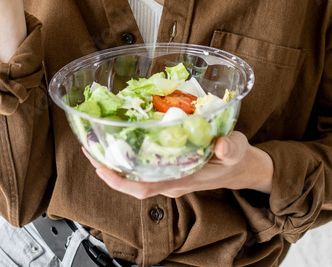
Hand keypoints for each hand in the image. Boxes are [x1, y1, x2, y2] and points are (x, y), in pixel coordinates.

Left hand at [82, 132, 272, 198]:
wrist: (241, 168)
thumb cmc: (237, 158)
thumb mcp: (237, 150)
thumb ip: (231, 148)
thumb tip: (223, 145)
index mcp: (182, 179)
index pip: (144, 187)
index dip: (120, 181)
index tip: (101, 167)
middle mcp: (170, 181)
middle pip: (131, 183)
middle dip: (108, 170)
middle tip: (89, 148)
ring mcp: (169, 177)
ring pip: (135, 176)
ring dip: (114, 164)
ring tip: (97, 144)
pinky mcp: (169, 169)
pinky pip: (143, 168)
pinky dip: (128, 158)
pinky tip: (120, 143)